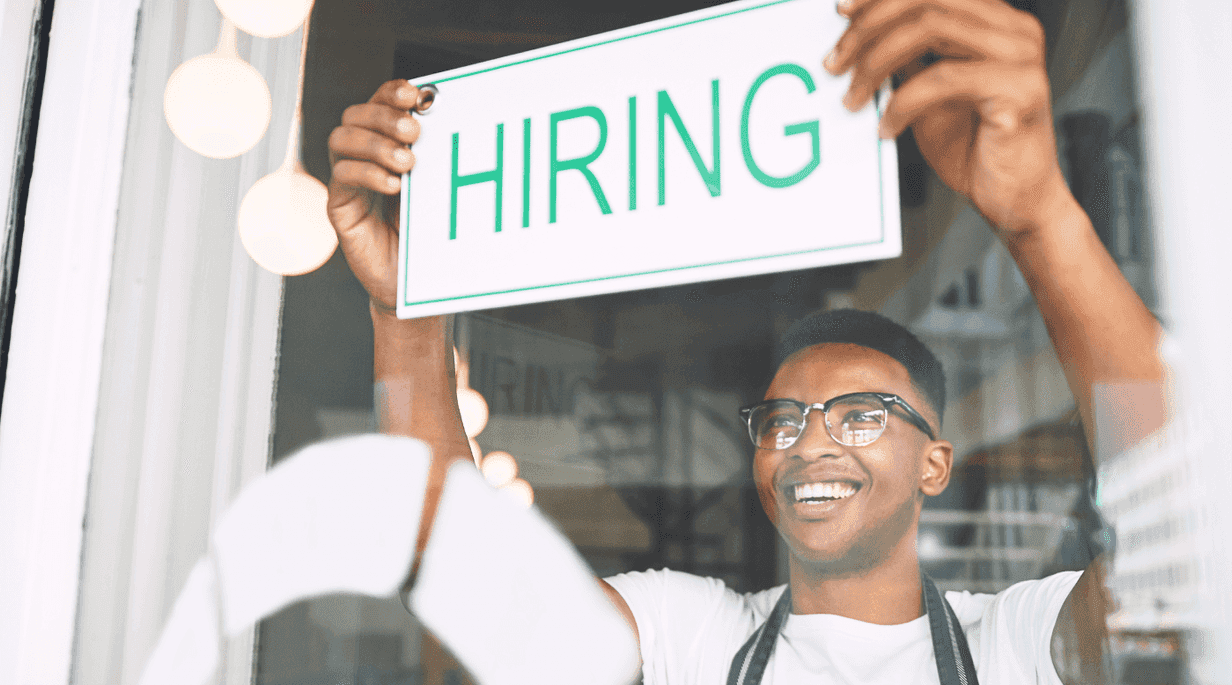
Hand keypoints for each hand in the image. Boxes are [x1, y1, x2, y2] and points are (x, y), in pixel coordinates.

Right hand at [327, 79, 422, 312]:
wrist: (415, 280)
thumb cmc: (427, 231)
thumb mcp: (436, 187)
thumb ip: (437, 156)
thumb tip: (454, 118)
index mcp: (386, 145)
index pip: (379, 104)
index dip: (391, 92)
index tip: (415, 95)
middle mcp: (362, 158)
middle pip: (354, 115)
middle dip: (384, 116)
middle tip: (414, 132)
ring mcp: (347, 181)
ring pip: (341, 139)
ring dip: (375, 143)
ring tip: (407, 162)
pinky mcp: (340, 207)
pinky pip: (341, 177)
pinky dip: (367, 174)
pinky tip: (393, 184)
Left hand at [826, 0, 1069, 236]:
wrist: (1014, 200)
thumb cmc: (977, 148)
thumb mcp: (929, 94)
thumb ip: (907, 59)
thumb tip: (859, 35)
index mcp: (997, 21)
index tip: (841, 12)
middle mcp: (1014, 29)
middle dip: (869, 28)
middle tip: (835, 63)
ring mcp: (1020, 56)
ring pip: (930, 28)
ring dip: (878, 62)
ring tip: (854, 97)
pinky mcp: (1018, 90)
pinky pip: (941, 79)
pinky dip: (903, 102)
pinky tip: (887, 127)